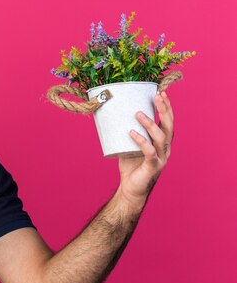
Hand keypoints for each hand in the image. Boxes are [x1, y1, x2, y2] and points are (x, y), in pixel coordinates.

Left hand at [117, 90, 173, 205]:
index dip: (167, 107)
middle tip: (157, 97)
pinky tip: (132, 133)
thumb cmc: (130, 166)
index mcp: (162, 143)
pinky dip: (141, 141)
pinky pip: (149, 152)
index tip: (161, 93)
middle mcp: (165, 149)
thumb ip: (127, 132)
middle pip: (169, 126)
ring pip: (160, 138)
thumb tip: (112, 114)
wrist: (130, 189)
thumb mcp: (130, 145)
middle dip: (164, 110)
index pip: (168, 122)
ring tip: (138, 114)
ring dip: (150, 124)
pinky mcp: (152, 167)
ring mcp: (161, 158)